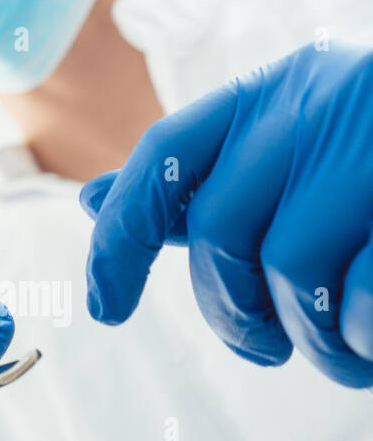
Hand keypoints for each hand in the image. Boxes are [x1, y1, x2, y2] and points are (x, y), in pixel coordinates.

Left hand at [81, 42, 372, 387]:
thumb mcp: (290, 152)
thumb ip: (203, 178)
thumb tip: (93, 202)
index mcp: (273, 89)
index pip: (163, 158)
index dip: (118, 237)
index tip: (104, 308)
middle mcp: (320, 101)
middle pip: (218, 230)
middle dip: (229, 310)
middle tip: (261, 345)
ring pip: (290, 269)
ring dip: (307, 337)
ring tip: (337, 351)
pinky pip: (363, 290)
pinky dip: (364, 334)